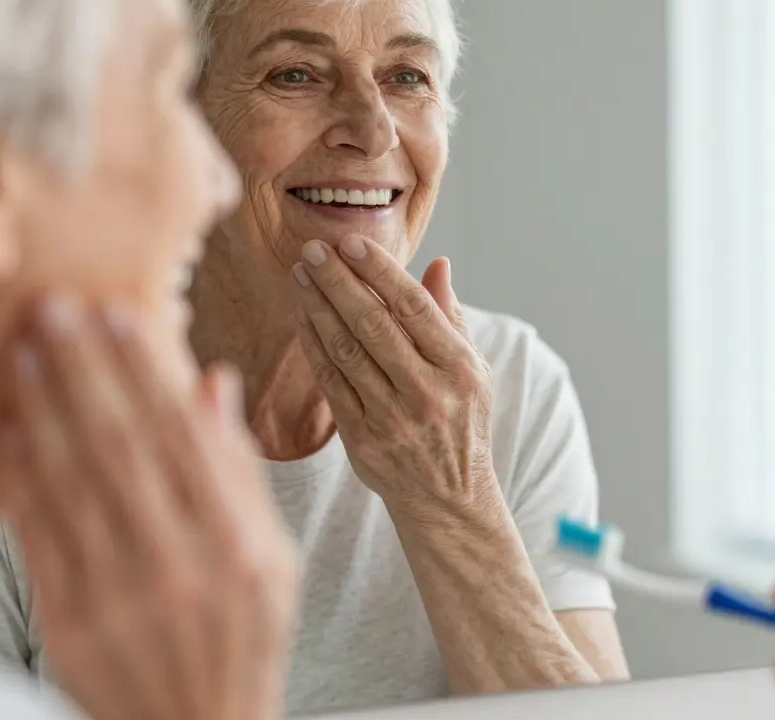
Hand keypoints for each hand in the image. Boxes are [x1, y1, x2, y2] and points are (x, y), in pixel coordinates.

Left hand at [3, 295, 297, 719]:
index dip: (148, 371)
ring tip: (28, 352)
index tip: (120, 315)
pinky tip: (13, 430)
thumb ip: (239, 473)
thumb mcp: (273, 561)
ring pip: (75, 482)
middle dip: (87, 370)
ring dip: (47, 410)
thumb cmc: (245, 641)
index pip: (182, 437)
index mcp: (238, 547)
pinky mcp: (70, 626)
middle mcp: (180, 567)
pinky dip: (25, 480)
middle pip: (123, 447)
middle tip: (58, 308)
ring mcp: (121, 599)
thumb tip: (213, 385)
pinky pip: (41, 538)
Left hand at [290, 236, 497, 520]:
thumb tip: (437, 264)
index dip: (381, 272)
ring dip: (319, 307)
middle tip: (313, 248)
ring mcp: (394, 419)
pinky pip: (332, 383)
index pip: (416, 309)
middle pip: (374, 325)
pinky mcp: (363, 440)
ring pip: (347, 351)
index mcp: (460, 370)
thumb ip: (450, 317)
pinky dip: (315, 346)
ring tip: (301, 274)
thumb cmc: (461, 422)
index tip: (352, 242)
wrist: (449, 498)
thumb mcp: (473, 371)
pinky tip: (303, 317)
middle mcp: (429, 393)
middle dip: (339, 281)